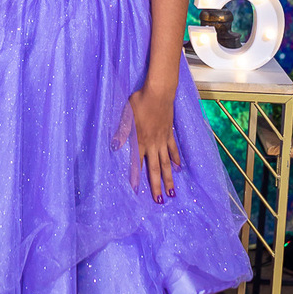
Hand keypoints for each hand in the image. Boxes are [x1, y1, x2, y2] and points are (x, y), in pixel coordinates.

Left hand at [129, 85, 179, 202]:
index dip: (136, 177)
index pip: (137, 163)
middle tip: (160, 201)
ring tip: (172, 192)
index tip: (137, 191)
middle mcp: (152, 144)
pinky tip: (179, 168)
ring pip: (166, 163)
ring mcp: (163, 140)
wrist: (159, 92)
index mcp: (140, 141)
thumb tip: (114, 147)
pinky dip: (176, 159)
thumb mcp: (126, 116)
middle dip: (156, 186)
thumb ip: (121, 132)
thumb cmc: (140, 102)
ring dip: (169, 178)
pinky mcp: (169, 133)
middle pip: (154, 169)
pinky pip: (173, 149)